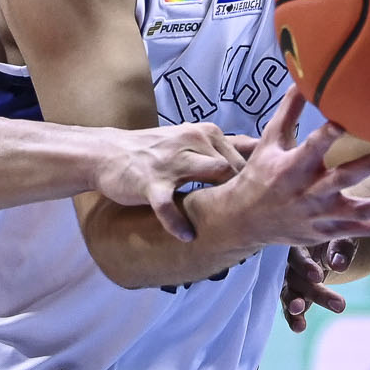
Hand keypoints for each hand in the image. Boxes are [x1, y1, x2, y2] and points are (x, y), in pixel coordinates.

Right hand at [94, 121, 246, 242]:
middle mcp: (192, 141)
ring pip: (213, 174)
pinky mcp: (150, 182)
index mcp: (206, 133)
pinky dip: (178, 223)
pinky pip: (168, 206)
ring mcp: (171, 162)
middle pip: (236, 166)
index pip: (245, 156)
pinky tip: (187, 236)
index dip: (258, 181)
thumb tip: (260, 149)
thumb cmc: (154, 151)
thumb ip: (224, 146)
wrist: (107, 152)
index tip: (263, 202)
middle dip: (248, 192)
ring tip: (232, 227)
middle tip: (254, 219)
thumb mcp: (191, 140)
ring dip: (225, 201)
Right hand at [204, 87, 369, 254]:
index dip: (328, 134)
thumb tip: (303, 78)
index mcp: (293, 167)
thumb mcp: (269, 142)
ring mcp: (322, 215)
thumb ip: (289, 111)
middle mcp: (309, 193)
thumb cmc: (260, 175)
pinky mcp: (330, 231)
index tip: (345, 121)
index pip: (313, 147)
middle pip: (343, 178)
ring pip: (362, 212)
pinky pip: (365, 231)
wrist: (247, 222)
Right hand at [281, 243, 345, 333]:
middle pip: (294, 277)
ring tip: (299, 325)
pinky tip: (298, 327)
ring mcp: (287, 279)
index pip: (297, 254)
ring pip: (289, 294)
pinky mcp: (293, 294)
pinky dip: (293, 318)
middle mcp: (286, 261)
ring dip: (294, 307)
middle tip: (335, 304)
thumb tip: (339, 265)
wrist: (326, 244)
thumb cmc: (332, 239)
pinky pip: (290, 308)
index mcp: (295, 243)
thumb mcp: (341, 239)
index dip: (305, 266)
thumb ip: (340, 249)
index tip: (317, 277)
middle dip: (311, 292)